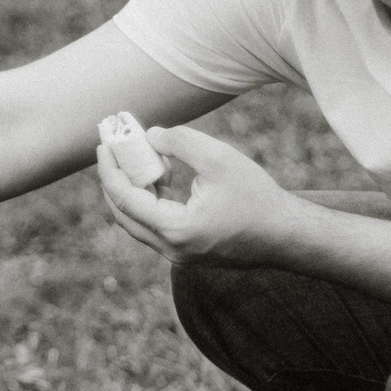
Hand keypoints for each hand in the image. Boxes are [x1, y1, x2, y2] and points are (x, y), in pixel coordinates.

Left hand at [95, 123, 301, 266]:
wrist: (286, 235)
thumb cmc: (257, 197)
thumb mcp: (218, 159)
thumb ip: (180, 143)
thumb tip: (150, 136)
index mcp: (174, 230)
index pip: (124, 199)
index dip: (110, 169)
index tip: (103, 144)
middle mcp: (170, 248)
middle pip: (124, 214)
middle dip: (113, 180)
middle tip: (110, 150)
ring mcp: (178, 254)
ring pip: (139, 222)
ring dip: (132, 190)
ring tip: (136, 158)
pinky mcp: (188, 251)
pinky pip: (157, 225)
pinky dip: (151, 201)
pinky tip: (161, 176)